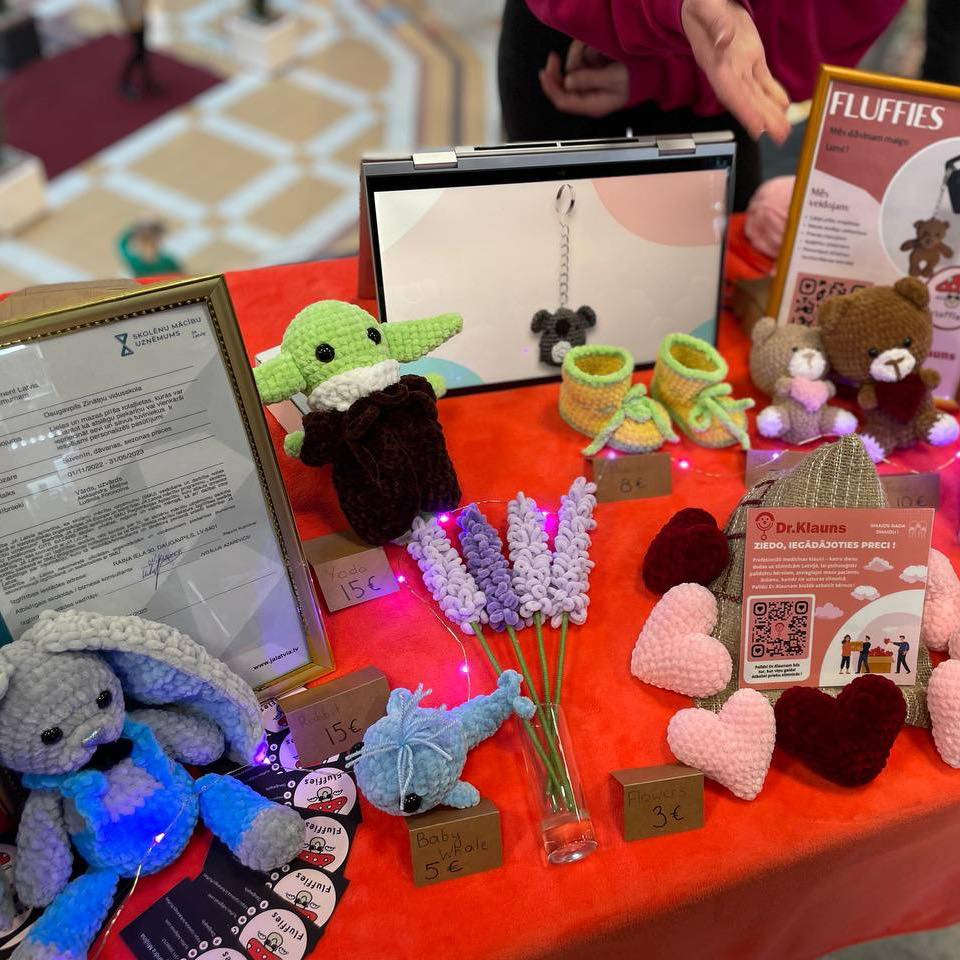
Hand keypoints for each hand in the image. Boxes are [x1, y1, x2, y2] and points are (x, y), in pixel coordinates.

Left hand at [539, 41, 629, 117]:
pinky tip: (597, 50)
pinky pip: (580, 61)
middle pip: (562, 85)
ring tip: (595, 51)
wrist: (650, 73)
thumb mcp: (613, 79)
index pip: (563, 101)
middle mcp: (587, 96)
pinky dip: (585, 52)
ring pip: (570, 69)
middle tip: (554, 57)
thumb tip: (568, 82)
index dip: (551, 88)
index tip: (544, 73)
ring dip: (578, 56)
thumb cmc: (636, 79)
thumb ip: (589, 80)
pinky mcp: (592, 72)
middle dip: (560, 69)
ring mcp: (589, 83)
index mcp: (591, 105)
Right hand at [681, 0, 789, 142]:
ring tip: (785, 131)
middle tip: (780, 136)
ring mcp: (740, 65)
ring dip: (770, 113)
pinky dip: (773, 94)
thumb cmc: (700, 2)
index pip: (730, 90)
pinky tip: (784, 107)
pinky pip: (762, 81)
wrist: (702, 1)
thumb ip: (714, 21)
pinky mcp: (751, 57)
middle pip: (746, 99)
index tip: (757, 127)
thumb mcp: (704, 5)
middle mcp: (727, 70)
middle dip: (762, 118)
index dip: (743, 110)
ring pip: (756, 94)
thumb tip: (725, 39)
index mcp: (716, 61)